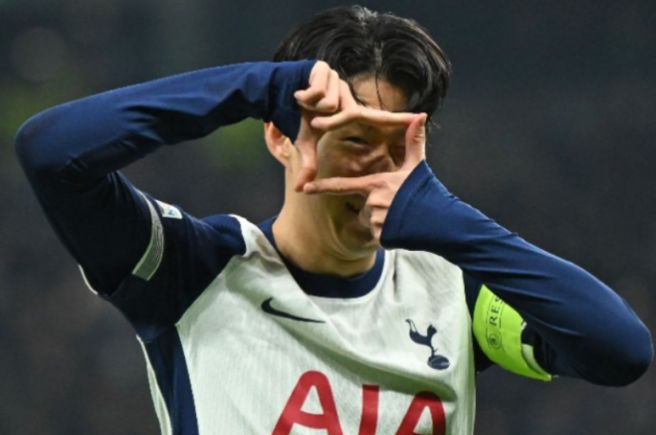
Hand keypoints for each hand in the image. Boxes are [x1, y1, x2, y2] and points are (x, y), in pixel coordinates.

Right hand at [292, 61, 416, 191]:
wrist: (281, 91)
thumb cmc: (299, 117)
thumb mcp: (304, 142)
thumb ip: (306, 164)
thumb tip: (300, 189)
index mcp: (352, 113)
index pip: (378, 118)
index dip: (398, 119)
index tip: (421, 117)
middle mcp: (349, 97)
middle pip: (348, 112)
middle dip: (329, 121)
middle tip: (317, 122)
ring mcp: (339, 82)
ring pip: (328, 104)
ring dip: (311, 106)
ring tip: (303, 104)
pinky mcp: (326, 70)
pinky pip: (318, 93)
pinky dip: (304, 96)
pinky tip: (299, 93)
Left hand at [302, 113, 427, 240]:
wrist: (441, 222)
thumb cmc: (427, 192)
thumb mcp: (418, 166)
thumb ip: (414, 142)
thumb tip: (421, 116)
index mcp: (376, 184)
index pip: (343, 186)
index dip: (322, 187)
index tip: (305, 188)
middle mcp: (372, 202)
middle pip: (364, 207)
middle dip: (377, 209)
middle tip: (397, 207)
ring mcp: (376, 220)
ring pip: (370, 222)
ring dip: (382, 222)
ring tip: (401, 217)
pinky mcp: (381, 236)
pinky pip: (377, 235)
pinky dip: (387, 234)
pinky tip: (401, 229)